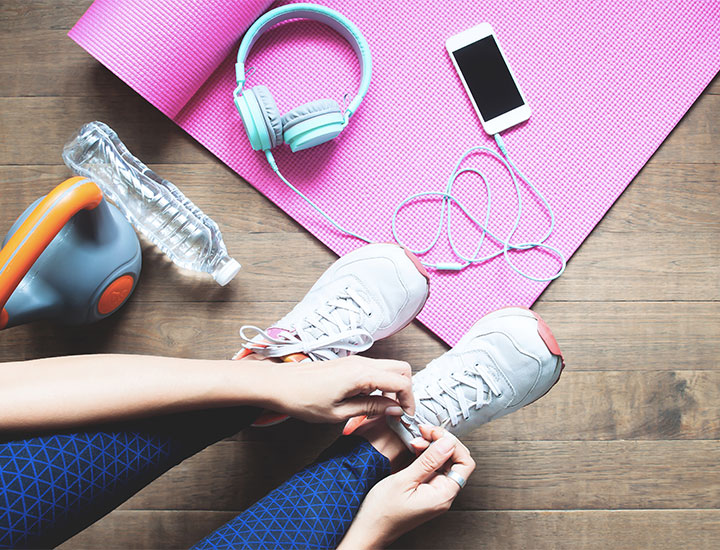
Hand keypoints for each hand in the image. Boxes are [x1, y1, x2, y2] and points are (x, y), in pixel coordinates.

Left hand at [256, 356, 414, 422]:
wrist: (279, 384)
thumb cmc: (302, 399)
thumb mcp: (339, 413)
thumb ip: (370, 409)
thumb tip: (394, 409)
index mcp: (362, 374)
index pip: (401, 382)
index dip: (409, 401)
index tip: (406, 417)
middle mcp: (362, 363)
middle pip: (401, 369)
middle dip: (406, 391)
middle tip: (399, 412)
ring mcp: (356, 361)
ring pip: (389, 368)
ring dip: (393, 387)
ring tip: (384, 410)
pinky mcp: (349, 364)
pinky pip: (375, 370)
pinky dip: (381, 384)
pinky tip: (370, 401)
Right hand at [339, 426, 474, 549]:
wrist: (367, 530)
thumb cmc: (381, 512)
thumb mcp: (404, 481)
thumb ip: (428, 461)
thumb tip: (447, 443)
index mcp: (443, 495)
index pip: (465, 463)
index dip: (452, 443)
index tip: (434, 433)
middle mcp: (442, 495)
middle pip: (455, 460)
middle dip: (441, 442)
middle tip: (423, 432)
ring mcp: (434, 492)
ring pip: (444, 462)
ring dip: (432, 446)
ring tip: (415, 439)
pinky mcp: (425, 490)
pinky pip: (433, 468)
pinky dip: (425, 455)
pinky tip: (414, 449)